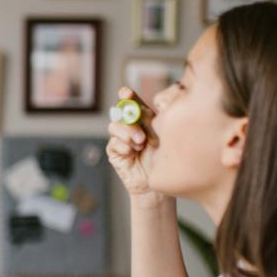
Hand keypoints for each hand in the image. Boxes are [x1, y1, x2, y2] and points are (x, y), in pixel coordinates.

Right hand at [105, 88, 164, 204]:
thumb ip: (151, 122)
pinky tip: (133, 152)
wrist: (158, 183)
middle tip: (140, 130)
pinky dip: (123, 146)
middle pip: (120, 112)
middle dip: (128, 117)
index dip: (126, 95)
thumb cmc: (163, 159)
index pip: (131, 102)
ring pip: (114, 126)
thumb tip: (142, 109)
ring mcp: (120, 139)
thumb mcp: (161, 136)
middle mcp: (129, 126)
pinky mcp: (114, 152)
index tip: (126, 93)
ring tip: (140, 144)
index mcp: (142, 119)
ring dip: (127, 134)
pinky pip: (113, 143)